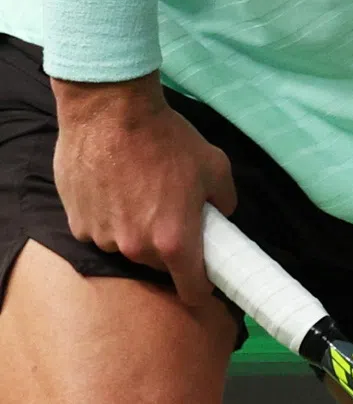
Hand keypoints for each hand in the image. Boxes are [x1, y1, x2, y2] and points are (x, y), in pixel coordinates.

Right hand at [52, 73, 236, 305]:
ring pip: (129, 246)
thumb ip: (225, 200)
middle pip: (159, 264)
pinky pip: (103, 230)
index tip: (206, 280)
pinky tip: (116, 186)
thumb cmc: (168, 139)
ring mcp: (103, 238)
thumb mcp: (215, 165)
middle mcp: (136, 248)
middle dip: (170, 245)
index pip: (191, 290)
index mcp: (174, 240)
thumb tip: (222, 215)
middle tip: (174, 209)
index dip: (202, 287)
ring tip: (141, 189)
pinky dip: (111, 216)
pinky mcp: (77, 223)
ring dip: (137, 229)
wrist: (112, 113)